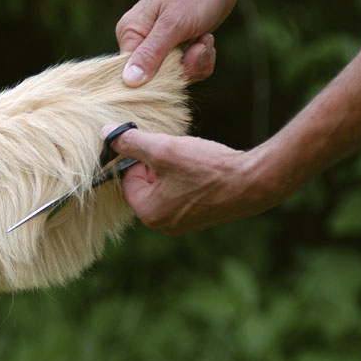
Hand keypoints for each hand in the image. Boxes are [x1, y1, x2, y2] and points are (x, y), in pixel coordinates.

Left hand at [103, 127, 279, 235]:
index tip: (158, 146)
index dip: (140, 158)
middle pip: (145, 185)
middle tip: (176, 151)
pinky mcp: (201, 217)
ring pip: (165, 187)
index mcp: (149, 214)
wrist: (255, 182)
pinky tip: (203, 168)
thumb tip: (105, 135)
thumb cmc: (209, 169)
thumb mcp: (164, 149)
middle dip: (157, 164)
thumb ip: (131, 142)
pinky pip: (182, 193)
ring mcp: (183, 224)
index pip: (127, 180)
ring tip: (191, 159)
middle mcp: (163, 225)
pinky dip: (188, 178)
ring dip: (172, 169)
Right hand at [116, 0, 237, 85]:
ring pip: (176, 74)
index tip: (179, 59)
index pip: (132, 73)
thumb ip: (151, 54)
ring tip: (204, 37)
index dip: (157, 75)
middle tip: (198, 44)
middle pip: (157, 77)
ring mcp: (161, 46)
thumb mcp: (172, 25)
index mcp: (130, 33)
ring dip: (197, 60)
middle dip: (184, 66)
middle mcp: (141, 42)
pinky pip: (188, 69)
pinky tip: (206, 39)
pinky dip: (202, 59)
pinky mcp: (178, 49)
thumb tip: (128, 81)